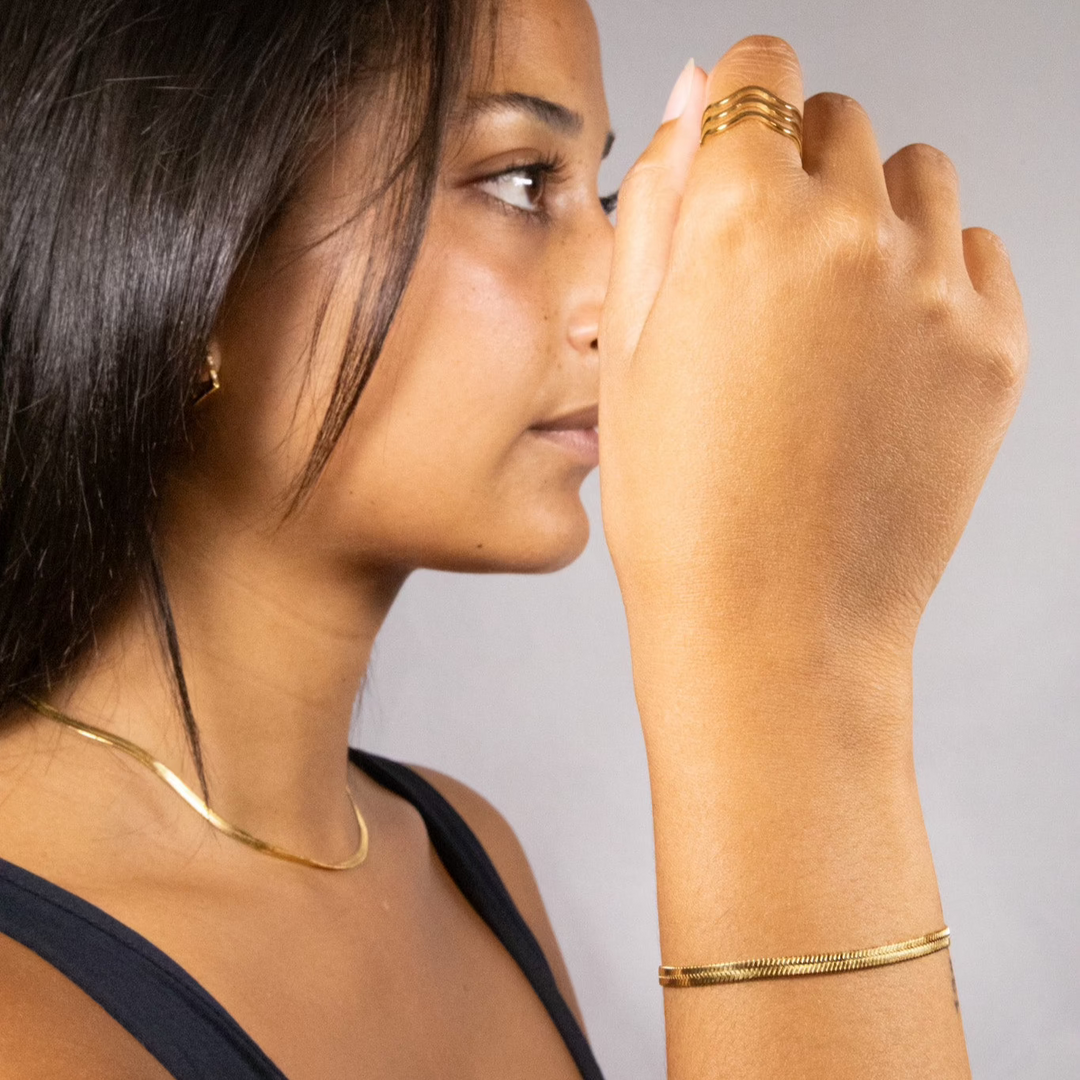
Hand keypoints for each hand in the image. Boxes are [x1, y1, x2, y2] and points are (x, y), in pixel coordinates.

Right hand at [599, 37, 1028, 671]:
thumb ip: (661, 201)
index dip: (739, 106)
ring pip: (917, 178)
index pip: (762, 72)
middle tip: (766, 268)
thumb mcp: (626, 348)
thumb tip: (697, 94)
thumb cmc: (680, 504)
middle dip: (798, 167)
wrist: (772, 625)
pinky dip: (932, 277)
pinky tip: (881, 354)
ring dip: (870, 213)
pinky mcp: (995, 349)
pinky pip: (977, 253)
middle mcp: (849, 233)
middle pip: (839, 122)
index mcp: (739, 222)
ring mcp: (935, 290)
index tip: (737, 151)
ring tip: (826, 313)